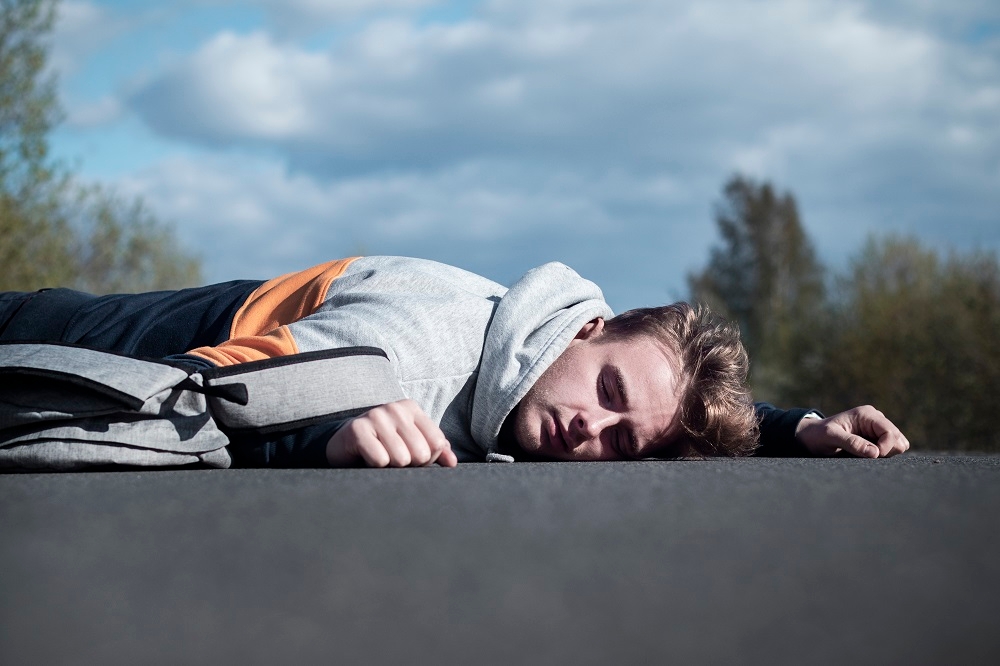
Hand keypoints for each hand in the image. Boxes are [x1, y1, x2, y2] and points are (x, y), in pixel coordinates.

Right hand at [326, 399, 457, 467]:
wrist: (345, 443)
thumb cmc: (384, 444)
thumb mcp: (412, 443)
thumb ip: (436, 450)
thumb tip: (451, 463)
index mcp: (412, 408)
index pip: (437, 443)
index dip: (428, 459)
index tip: (412, 456)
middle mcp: (395, 408)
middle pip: (421, 453)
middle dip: (409, 464)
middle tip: (393, 458)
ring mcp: (375, 416)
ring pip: (401, 459)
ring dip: (391, 467)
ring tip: (381, 457)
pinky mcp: (357, 429)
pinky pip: (380, 460)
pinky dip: (375, 465)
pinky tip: (366, 457)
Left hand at [795, 405, 909, 457]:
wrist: (812, 436)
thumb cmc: (819, 434)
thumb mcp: (831, 437)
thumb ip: (852, 443)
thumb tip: (875, 453)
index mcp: (867, 414)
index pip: (891, 432)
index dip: (885, 447)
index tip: (871, 456)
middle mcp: (876, 418)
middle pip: (899, 439)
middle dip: (886, 451)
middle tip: (865, 455)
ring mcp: (878, 428)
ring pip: (898, 445)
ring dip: (885, 453)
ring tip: (864, 454)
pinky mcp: (877, 438)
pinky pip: (891, 450)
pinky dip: (883, 455)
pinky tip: (867, 454)